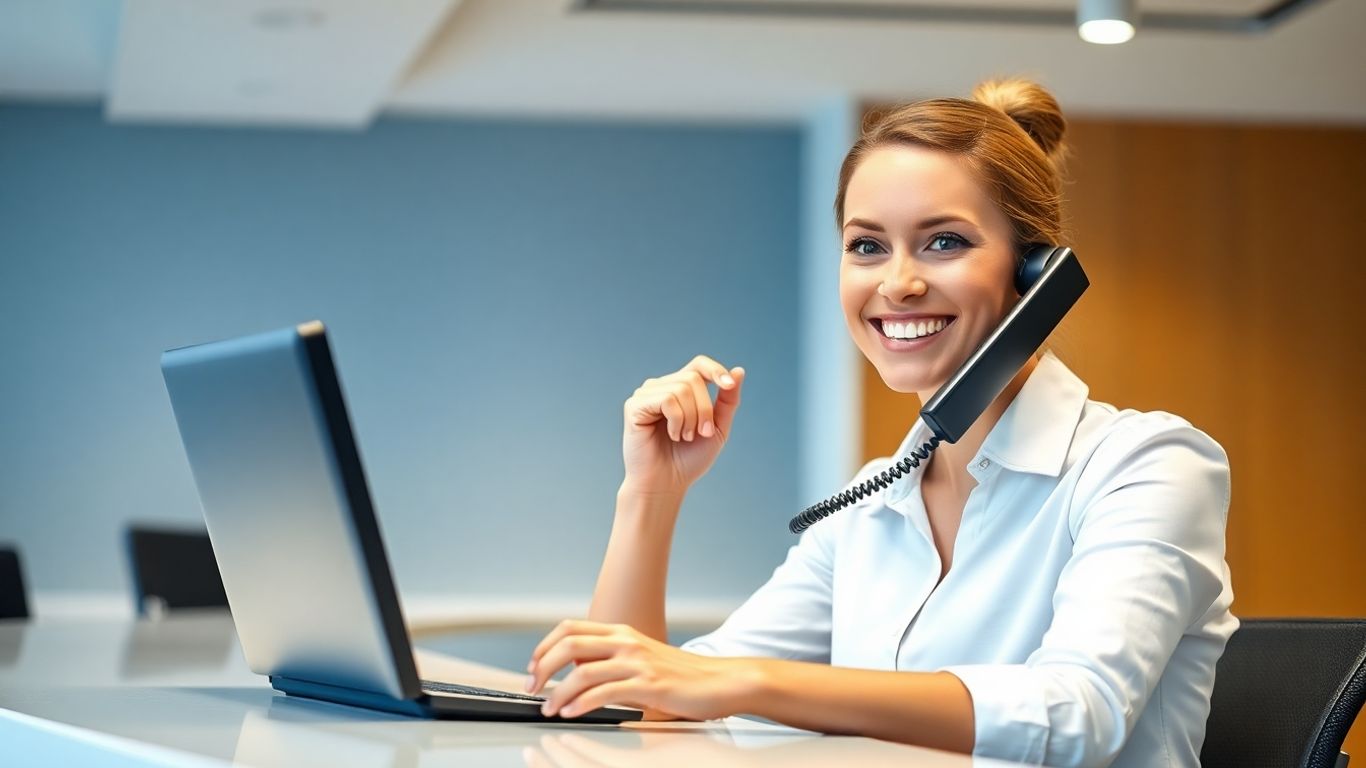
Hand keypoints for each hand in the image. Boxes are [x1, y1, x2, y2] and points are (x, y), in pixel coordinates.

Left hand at [525, 620, 752, 721]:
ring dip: (558, 692)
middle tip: (532, 687)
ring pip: (582, 671)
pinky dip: (581, 703)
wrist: (721, 681)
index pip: (570, 628)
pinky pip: (605, 692)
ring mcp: (637, 662)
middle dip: (542, 666)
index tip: (533, 666)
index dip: (544, 646)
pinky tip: (572, 712)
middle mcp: (626, 642)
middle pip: (569, 644)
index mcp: (621, 633)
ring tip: (548, 708)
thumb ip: (611, 662)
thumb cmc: (682, 676)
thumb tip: (578, 671)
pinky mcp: (648, 685)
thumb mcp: (641, 660)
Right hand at [621, 356, 743, 495]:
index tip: (728, 385)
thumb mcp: (717, 428)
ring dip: (691, 418)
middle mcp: (661, 387)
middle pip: (693, 378)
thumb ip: (728, 400)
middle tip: (701, 434)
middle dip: (705, 409)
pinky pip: (667, 399)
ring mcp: (646, 395)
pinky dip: (677, 420)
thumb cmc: (689, 458)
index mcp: (680, 389)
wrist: (666, 484)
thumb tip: (739, 370)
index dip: (715, 370)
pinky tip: (672, 435)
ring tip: (684, 437)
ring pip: (681, 388)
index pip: (699, 364)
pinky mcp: (634, 406)